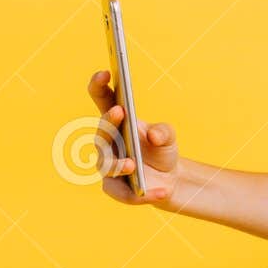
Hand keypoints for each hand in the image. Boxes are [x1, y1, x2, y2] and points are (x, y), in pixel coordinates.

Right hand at [86, 69, 179, 206]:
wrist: (169, 179)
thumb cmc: (162, 150)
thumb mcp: (169, 137)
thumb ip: (163, 132)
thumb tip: (154, 136)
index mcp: (116, 121)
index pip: (101, 99)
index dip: (98, 85)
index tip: (104, 73)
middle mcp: (106, 142)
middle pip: (101, 131)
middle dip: (108, 121)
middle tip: (120, 111)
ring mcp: (108, 165)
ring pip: (106, 165)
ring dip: (118, 164)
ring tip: (132, 164)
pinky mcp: (115, 188)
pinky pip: (123, 193)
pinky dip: (142, 194)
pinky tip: (161, 191)